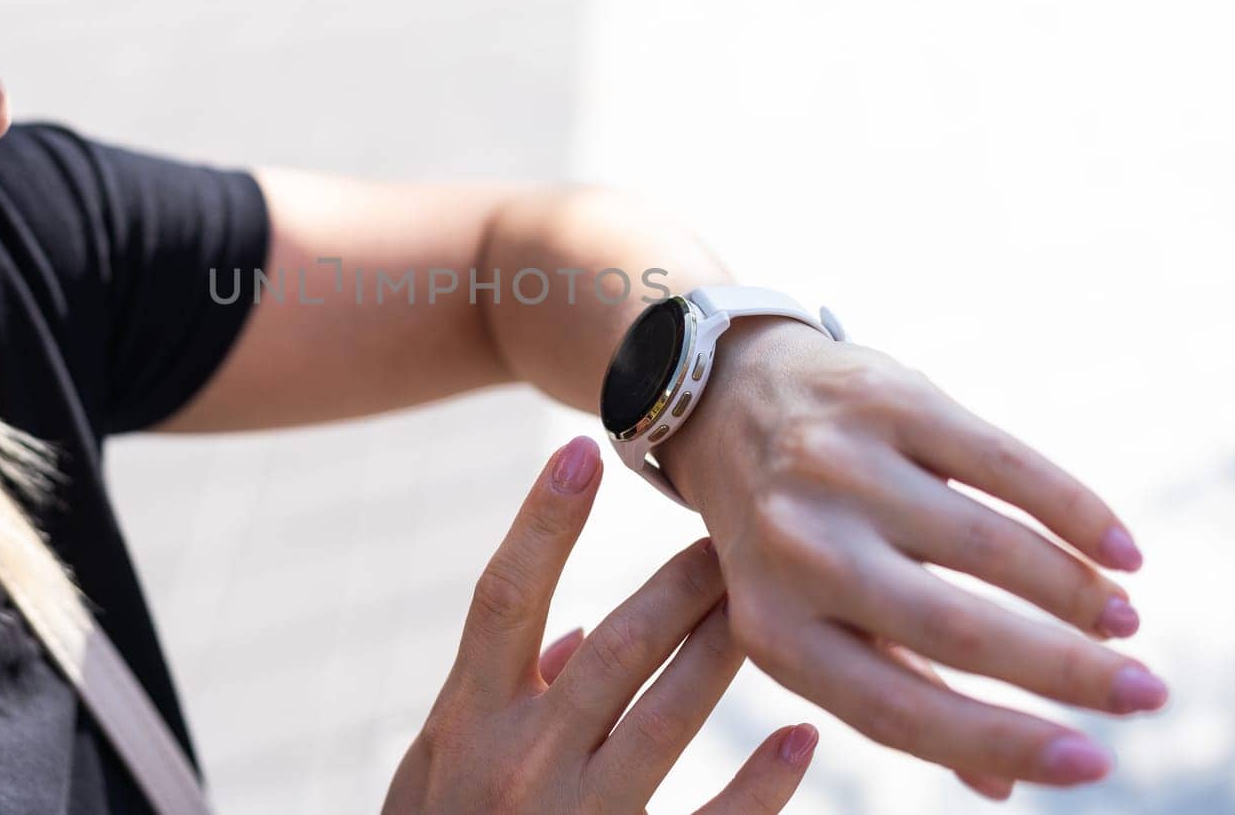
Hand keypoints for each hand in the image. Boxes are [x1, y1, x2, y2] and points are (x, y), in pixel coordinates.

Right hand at [384, 436, 818, 813]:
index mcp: (464, 726)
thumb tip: (572, 633)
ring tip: (768, 602)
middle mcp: (516, 765)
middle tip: (728, 534)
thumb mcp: (433, 777)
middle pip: (613, 647)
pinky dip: (758, 787)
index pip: (502, 600)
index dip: (542, 525)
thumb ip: (489, 701)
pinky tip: (801, 742)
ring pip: (665, 717)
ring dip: (721, 653)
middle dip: (676, 585)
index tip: (583, 454)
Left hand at [660, 319, 1167, 798]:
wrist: (722, 400)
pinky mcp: (880, 398)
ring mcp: (838, 466)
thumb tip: (1003, 785)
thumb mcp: (807, 617)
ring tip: (1122, 619)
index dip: (1005, 742)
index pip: (900, 710)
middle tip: (1144, 694)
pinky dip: (1071, 507)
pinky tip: (1117, 548)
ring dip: (1074, 590)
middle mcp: (798, 547)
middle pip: (956, 629)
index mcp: (773, 625)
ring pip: (988, 543)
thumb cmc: (784, 536)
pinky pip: (1000, 460)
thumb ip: (898, 691)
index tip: (1094, 765)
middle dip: (1068, 672)